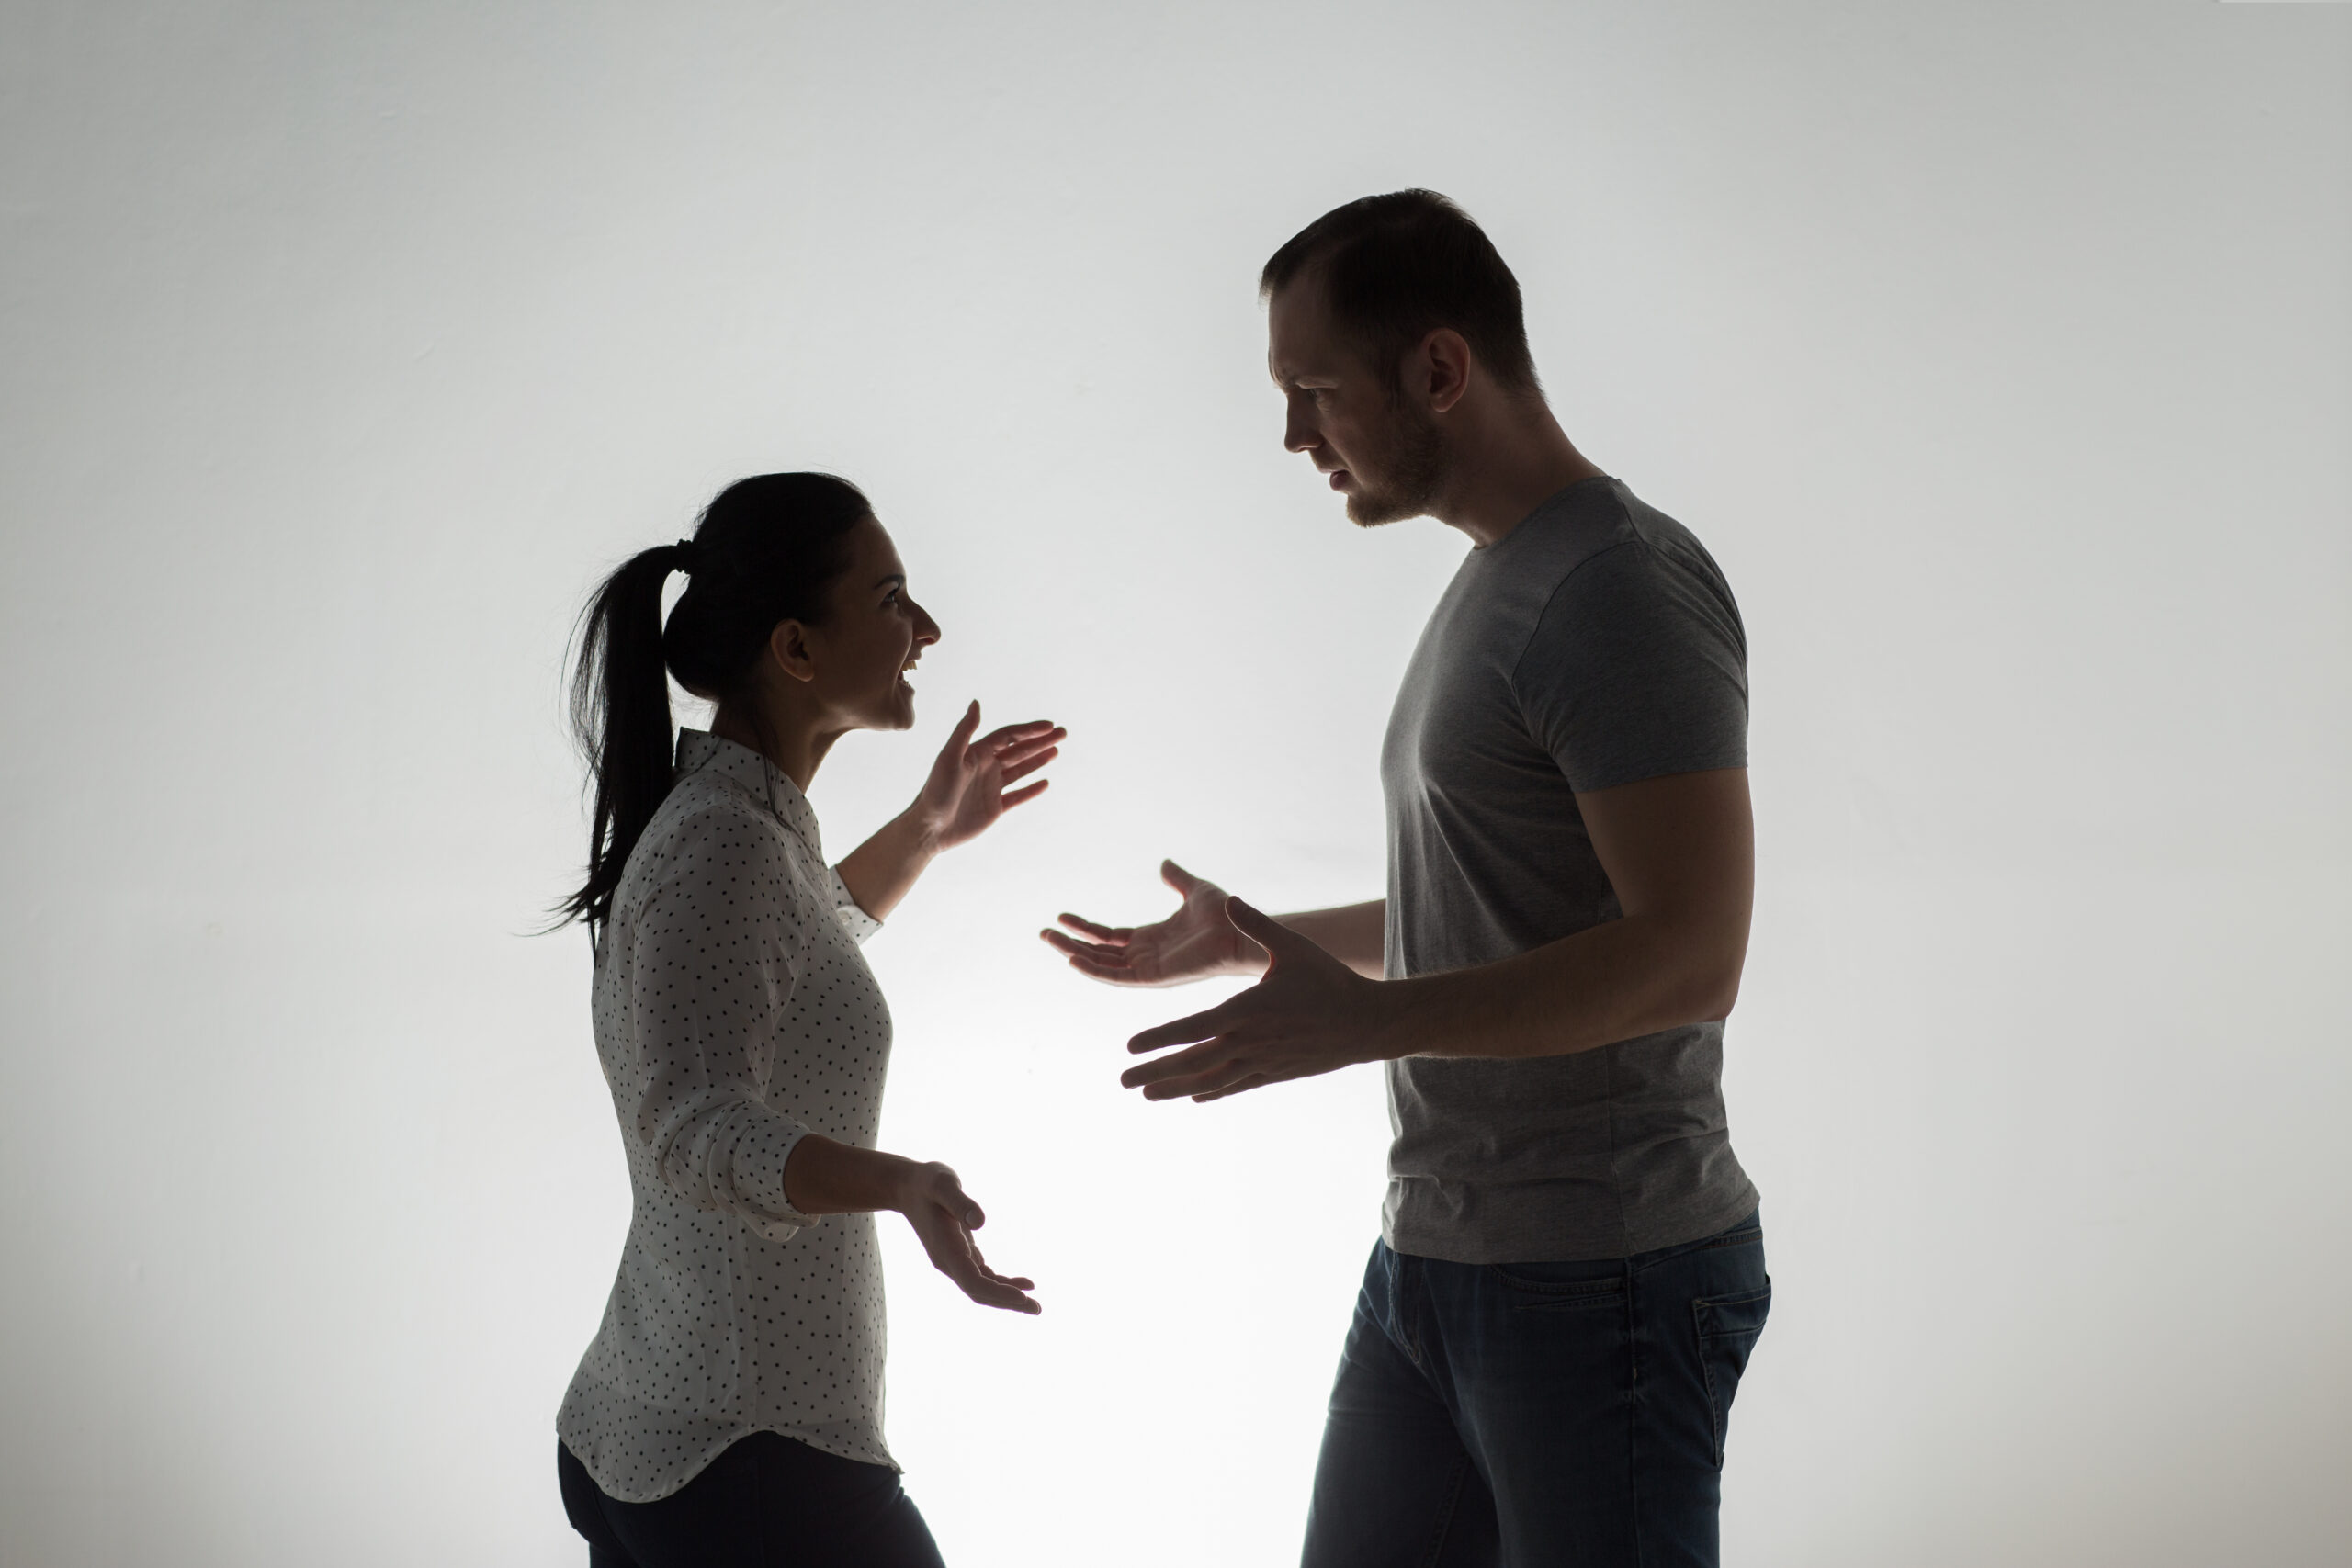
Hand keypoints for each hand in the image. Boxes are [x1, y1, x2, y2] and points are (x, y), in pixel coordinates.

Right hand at [893, 1161, 1039, 1314]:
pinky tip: (1023, 1284)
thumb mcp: (943, 1184)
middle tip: (1037, 1309)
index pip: (973, 1281)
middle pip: (979, 1292)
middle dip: (1007, 1302)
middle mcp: (949, 1262)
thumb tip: (981, 1222)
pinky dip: (1002, 1283)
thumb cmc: (927, 1182)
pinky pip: (983, 1277)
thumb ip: (960, 1202)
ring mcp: (954, 1262)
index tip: (1022, 1297)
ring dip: (1008, 1297)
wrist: (908, 1187)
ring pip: (982, 1288)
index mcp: (946, 1250)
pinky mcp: (960, 1256)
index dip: (998, 1292)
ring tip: (1034, 1304)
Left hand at [915, 701, 1062, 851]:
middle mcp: (986, 768)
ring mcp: (991, 788)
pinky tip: (1045, 783)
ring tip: (1057, 751)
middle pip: (1019, 750)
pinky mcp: (994, 808)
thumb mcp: (949, 757)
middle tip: (1063, 733)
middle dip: (1041, 741)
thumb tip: (977, 702)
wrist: (929, 828)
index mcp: (977, 753)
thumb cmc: (935, 791)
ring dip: (1039, 760)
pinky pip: (1018, 796)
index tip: (1049, 726)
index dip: (1029, 730)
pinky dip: (1032, 789)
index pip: (1009, 736)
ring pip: (1021, 770)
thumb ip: (964, 730)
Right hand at [1041, 861, 1265, 986]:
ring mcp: (1148, 969)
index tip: (1062, 916)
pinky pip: (1117, 977)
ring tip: (1049, 939)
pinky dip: (1094, 970)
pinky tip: (1073, 959)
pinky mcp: (1153, 977)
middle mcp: (1146, 956)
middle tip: (1043, 932)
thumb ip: (1177, 878)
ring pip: (1101, 965)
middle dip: (1069, 943)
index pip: (1109, 937)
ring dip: (1073, 953)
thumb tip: (1164, 863)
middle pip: (1098, 952)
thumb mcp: (1194, 889)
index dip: (1084, 927)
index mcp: (1151, 938)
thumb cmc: (1223, 915)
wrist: (1239, 930)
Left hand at [1120, 897, 1395, 1100]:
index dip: (1160, 1039)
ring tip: (1146, 1095)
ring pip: (1211, 1080)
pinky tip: (1193, 1097)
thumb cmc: (1329, 980)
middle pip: (1193, 1062)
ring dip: (1176, 1087)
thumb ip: (1256, 925)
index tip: (1130, 1047)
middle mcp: (1249, 1041)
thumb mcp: (1293, 946)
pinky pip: (1236, 1086)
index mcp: (1246, 1010)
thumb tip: (1230, 900)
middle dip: (1155, 1071)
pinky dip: (1213, 1092)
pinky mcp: (1275, 1073)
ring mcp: (1262, 1062)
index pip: (1193, 1028)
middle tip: (1122, 1081)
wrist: (1367, 1023)